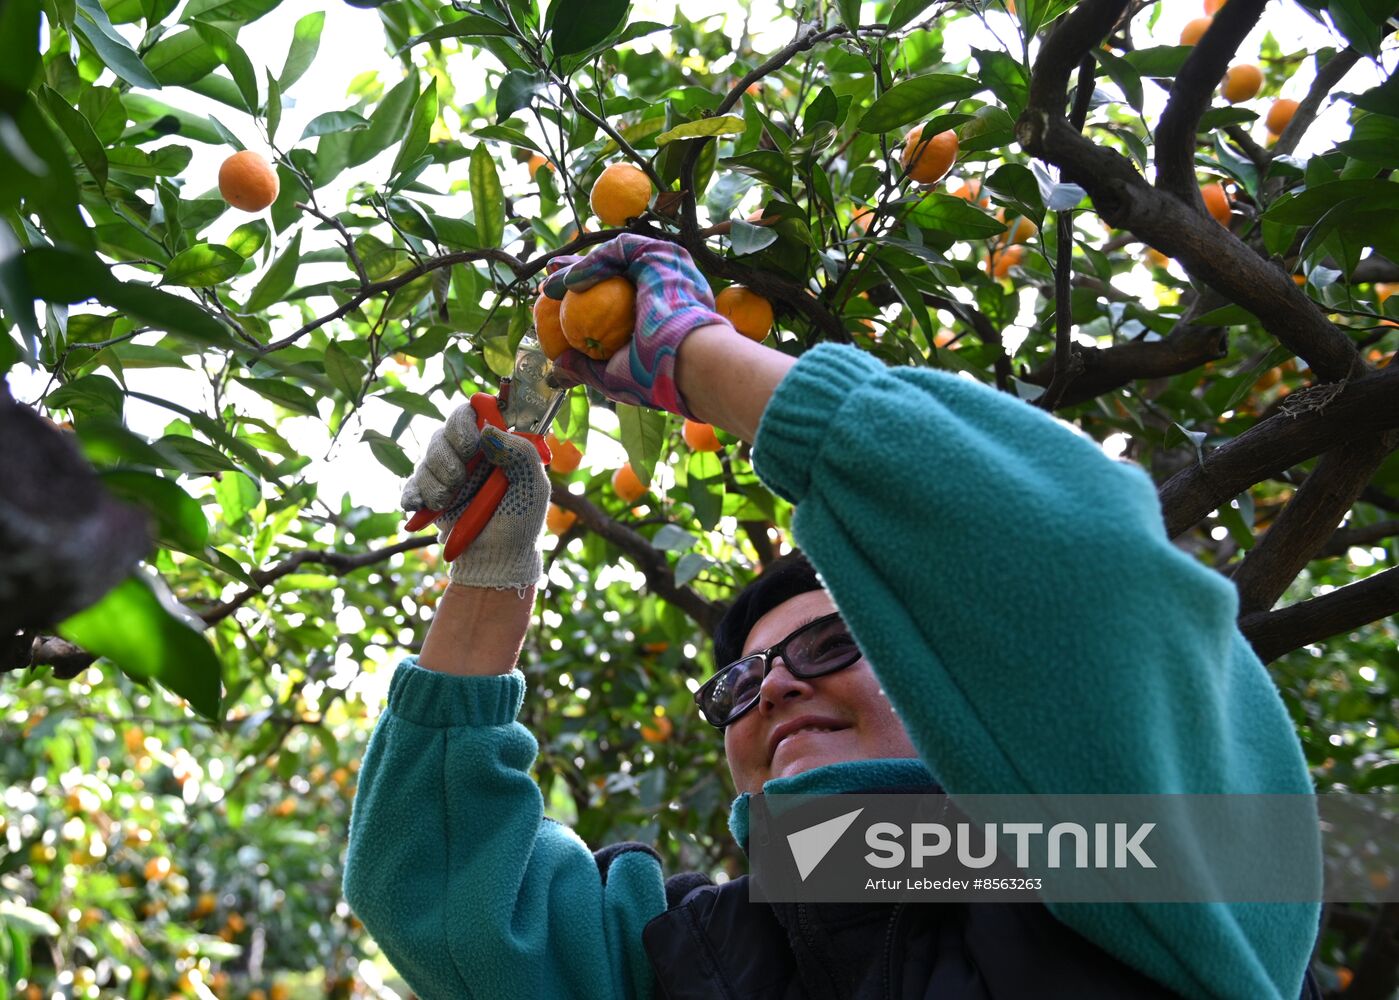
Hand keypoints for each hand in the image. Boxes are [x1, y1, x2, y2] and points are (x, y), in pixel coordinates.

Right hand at [400, 401, 548, 590]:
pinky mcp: (429, 494)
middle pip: (444, 432)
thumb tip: (489, 430)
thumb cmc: (521, 519)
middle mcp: (468, 453)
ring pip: (426, 459)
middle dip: (448, 456)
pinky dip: (414, 495)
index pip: (473, 411)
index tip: (472, 443)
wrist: (498, 558)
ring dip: (436, 480)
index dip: (465, 421)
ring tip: (449, 501)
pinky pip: (411, 485)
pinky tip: (421, 507)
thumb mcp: (533, 486)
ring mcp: (446, 473)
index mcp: (495, 443)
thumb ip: (522, 453)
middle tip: (461, 478)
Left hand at [542, 235, 729, 416]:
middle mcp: (665, 286)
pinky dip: (592, 262)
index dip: (582, 298)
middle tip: (547, 285)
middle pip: (612, 273)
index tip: (555, 302)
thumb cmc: (654, 377)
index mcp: (659, 313)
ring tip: (550, 287)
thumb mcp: (612, 375)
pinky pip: (619, 250)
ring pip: (614, 257)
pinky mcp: (662, 254)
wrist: (688, 364)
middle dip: (575, 274)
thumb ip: (585, 367)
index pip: (615, 297)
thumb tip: (558, 369)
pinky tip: (570, 281)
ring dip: (578, 268)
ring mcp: (665, 268)